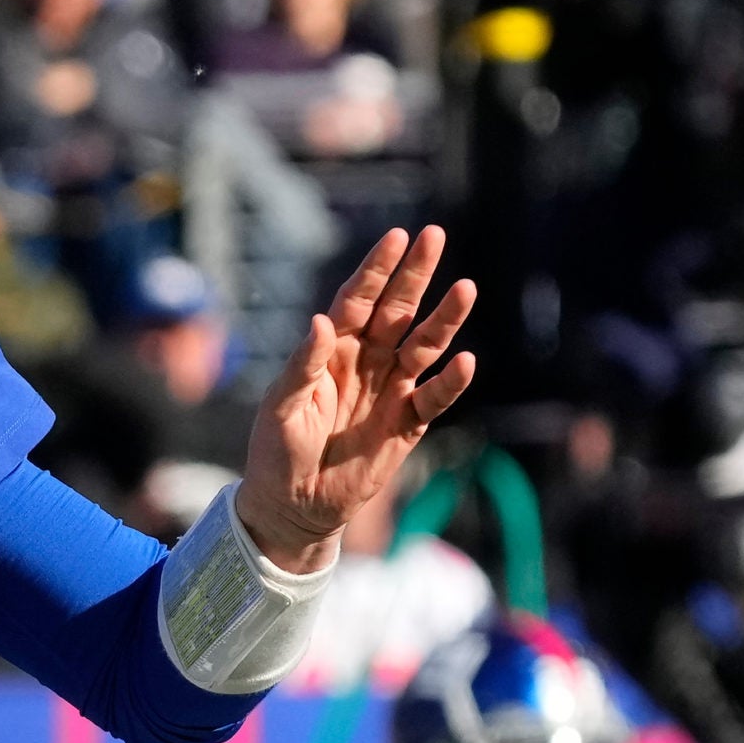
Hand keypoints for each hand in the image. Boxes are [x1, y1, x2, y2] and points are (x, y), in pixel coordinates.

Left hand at [236, 226, 474, 573]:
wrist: (294, 506)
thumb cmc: (277, 452)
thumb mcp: (281, 407)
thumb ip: (303, 365)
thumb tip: (321, 322)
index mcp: (332, 350)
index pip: (357, 300)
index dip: (376, 270)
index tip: (397, 237)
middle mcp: (366, 362)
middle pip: (396, 310)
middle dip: (415, 275)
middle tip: (435, 236)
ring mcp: (390, 390)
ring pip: (423, 346)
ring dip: (444, 319)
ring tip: (466, 288)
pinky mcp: (407, 424)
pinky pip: (434, 398)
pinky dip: (451, 382)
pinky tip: (465, 361)